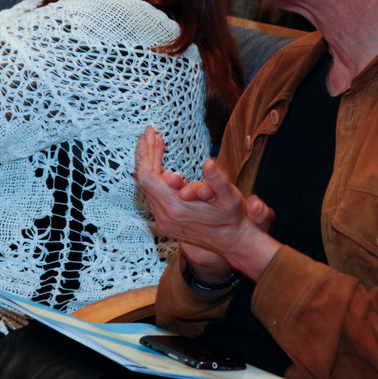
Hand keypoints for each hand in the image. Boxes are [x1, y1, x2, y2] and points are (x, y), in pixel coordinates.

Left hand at [135, 127, 278, 281]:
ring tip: (157, 144)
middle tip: (150, 134)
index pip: (148, 176)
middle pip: (143, 180)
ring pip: (147, 188)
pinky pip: (153, 195)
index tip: (150, 134)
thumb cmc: (233, 218)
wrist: (233, 244)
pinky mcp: (166, 222)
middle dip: (146, 154)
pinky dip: (155, 176)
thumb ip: (219, 180)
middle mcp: (164, 216)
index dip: (147, 153)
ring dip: (150, 164)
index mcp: (176, 208)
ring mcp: (163, 221)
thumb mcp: (231, 197)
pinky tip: (163, 165)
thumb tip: (209, 164)